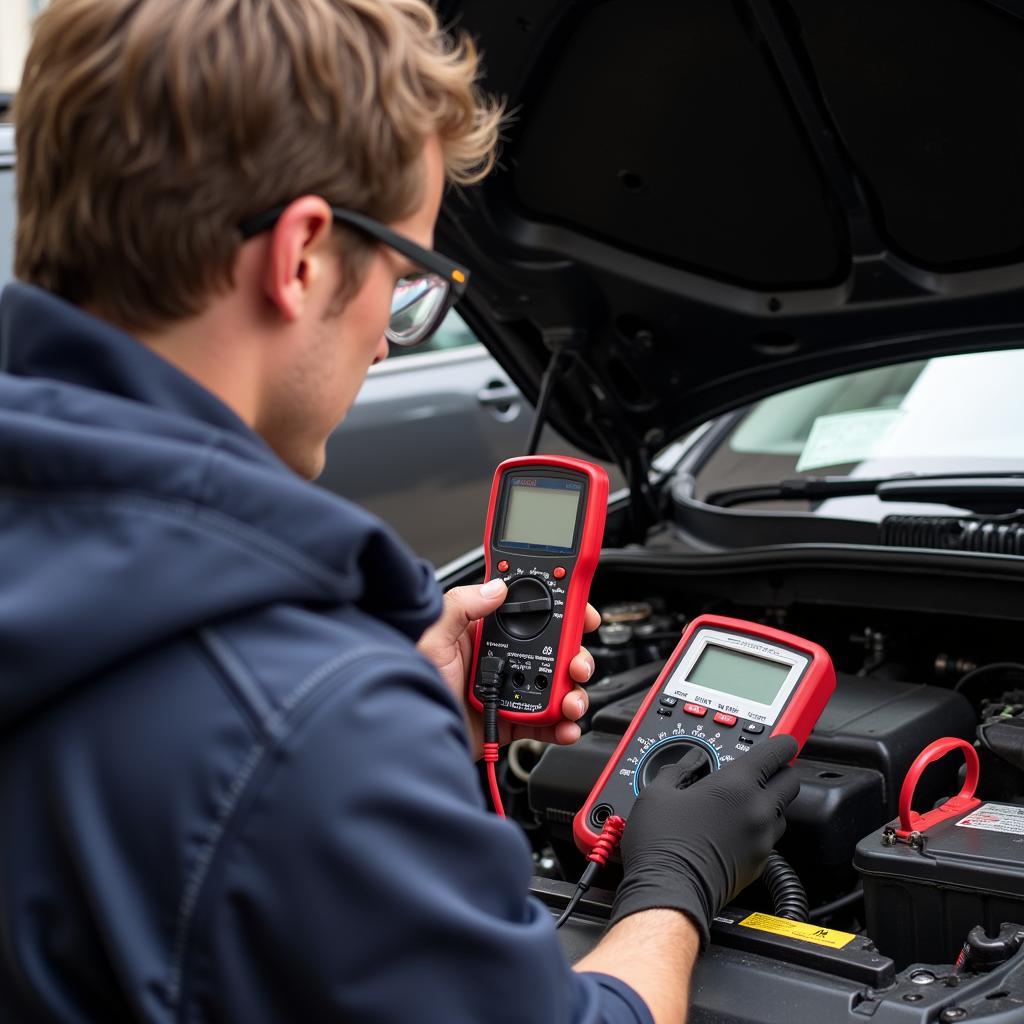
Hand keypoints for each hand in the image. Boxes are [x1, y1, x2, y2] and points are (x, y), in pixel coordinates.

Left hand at [417, 578, 600, 756]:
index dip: (561, 609)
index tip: (581, 613)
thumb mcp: (432, 636)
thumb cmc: (410, 683)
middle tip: (578, 664)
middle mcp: (501, 658)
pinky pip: (546, 721)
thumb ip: (461, 605)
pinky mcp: (511, 721)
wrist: (408, 738)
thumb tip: (497, 587)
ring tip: (571, 701)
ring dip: (574, 692)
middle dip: (575, 655)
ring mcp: (508, 690)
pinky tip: (565, 726)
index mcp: (485, 631)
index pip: (531, 612)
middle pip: (554, 650)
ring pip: (556, 685)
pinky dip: (563, 725)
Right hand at [611, 735, 800, 948]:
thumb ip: (678, 768)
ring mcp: (762, 840)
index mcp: (735, 785)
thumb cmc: (662, 846)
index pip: (778, 752)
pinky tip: (734, 830)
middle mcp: (758, 810)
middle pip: (791, 781)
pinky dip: (759, 829)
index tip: (782, 742)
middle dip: (780, 771)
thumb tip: (688, 761)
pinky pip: (770, 838)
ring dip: (769, 802)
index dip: (783, 743)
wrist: (669, 893)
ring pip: (783, 811)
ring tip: (741, 802)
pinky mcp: (759, 864)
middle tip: (761, 770)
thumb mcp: (657, 792)